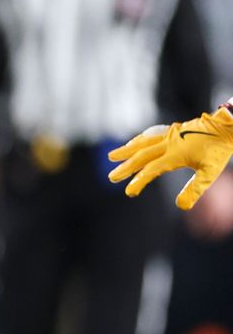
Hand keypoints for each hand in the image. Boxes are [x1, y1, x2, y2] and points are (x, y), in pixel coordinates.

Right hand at [107, 105, 232, 209]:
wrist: (226, 126)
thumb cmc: (218, 150)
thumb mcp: (209, 173)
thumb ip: (194, 190)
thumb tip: (181, 207)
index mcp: (175, 154)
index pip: (151, 169)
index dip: (139, 181)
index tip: (129, 192)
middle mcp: (168, 143)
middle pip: (141, 156)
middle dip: (126, 167)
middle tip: (112, 177)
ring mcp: (169, 135)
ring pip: (142, 142)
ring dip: (126, 150)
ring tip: (112, 157)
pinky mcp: (172, 130)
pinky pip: (150, 134)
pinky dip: (139, 139)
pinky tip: (133, 143)